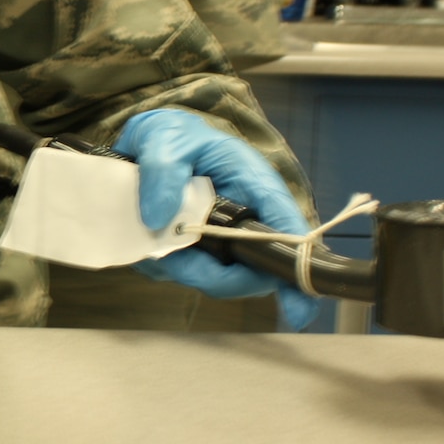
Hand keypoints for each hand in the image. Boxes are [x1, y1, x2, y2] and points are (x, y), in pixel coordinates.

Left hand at [115, 108, 320, 329]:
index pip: (286, 226)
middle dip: (214, 275)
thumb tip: (159, 219)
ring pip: (215, 278)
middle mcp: (245, 218)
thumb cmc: (170, 135)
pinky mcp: (197, 251)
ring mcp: (222, 239)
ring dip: (181, 269)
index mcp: (253, 184)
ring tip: (151, 238)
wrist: (145, 143)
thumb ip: (163, 172)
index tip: (298, 308)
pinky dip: (162, 265)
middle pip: (253, 270)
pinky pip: (184, 274)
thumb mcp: (164, 139)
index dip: (296, 267)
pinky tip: (147, 241)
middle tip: (173, 259)